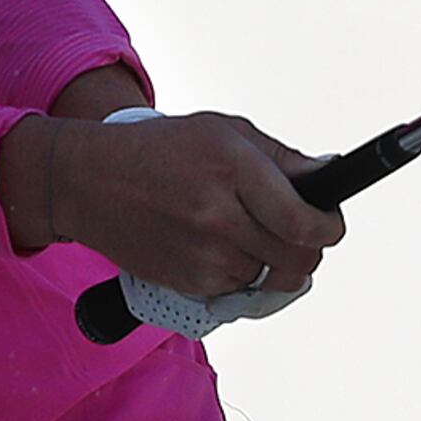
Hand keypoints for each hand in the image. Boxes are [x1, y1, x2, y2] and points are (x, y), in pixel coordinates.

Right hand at [0, 97, 345, 297]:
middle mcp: (220, 217)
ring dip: (272, 261)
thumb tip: (326, 177)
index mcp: (235, 170)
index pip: (304, 223)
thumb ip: (280, 158)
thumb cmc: (160, 151)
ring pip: (271, 278)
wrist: (91, 182)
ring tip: (250, 233)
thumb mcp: (223, 132)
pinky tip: (219, 244)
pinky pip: (238, 288)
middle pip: (297, 260)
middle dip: (309, 251)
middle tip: (301, 235)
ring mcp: (203, 255)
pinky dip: (240, 271)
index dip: (329, 229)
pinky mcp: (187, 282)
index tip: (330, 224)